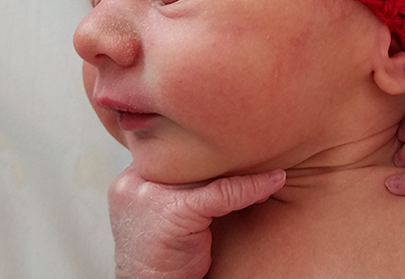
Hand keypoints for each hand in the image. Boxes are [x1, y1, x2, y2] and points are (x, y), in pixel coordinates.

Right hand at [108, 165, 285, 278]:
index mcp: (130, 179)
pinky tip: (274, 181)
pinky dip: (251, 188)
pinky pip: (222, 193)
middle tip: (260, 148)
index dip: (205, 151)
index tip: (237, 145)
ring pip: (207, 171)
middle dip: (223, 156)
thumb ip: (179, 185)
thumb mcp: (164, 212)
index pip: (174, 152)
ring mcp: (150, 195)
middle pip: (189, 158)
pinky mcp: (175, 211)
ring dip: (243, 168)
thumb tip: (220, 161)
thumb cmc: (160, 260)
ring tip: (272, 162)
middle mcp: (134, 182)